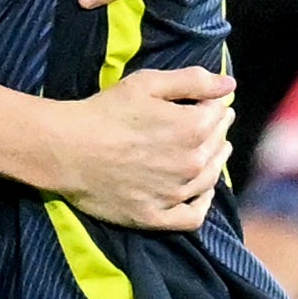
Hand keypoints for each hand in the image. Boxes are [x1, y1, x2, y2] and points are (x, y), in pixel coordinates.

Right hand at [50, 66, 235, 230]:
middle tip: (213, 124)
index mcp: (193, 129)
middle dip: (218, 131)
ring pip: (210, 179)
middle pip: (217, 146)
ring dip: (216, 163)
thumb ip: (193, 81)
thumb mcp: (147, 83)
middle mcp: (191, 164)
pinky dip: (203, 203)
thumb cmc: (106, 112)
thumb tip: (230, 84)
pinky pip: (193, 216)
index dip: (216, 105)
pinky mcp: (157, 217)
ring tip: (213, 153)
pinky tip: (202, 193)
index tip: (211, 103)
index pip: (218, 114)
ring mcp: (175, 194)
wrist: (68, 149)